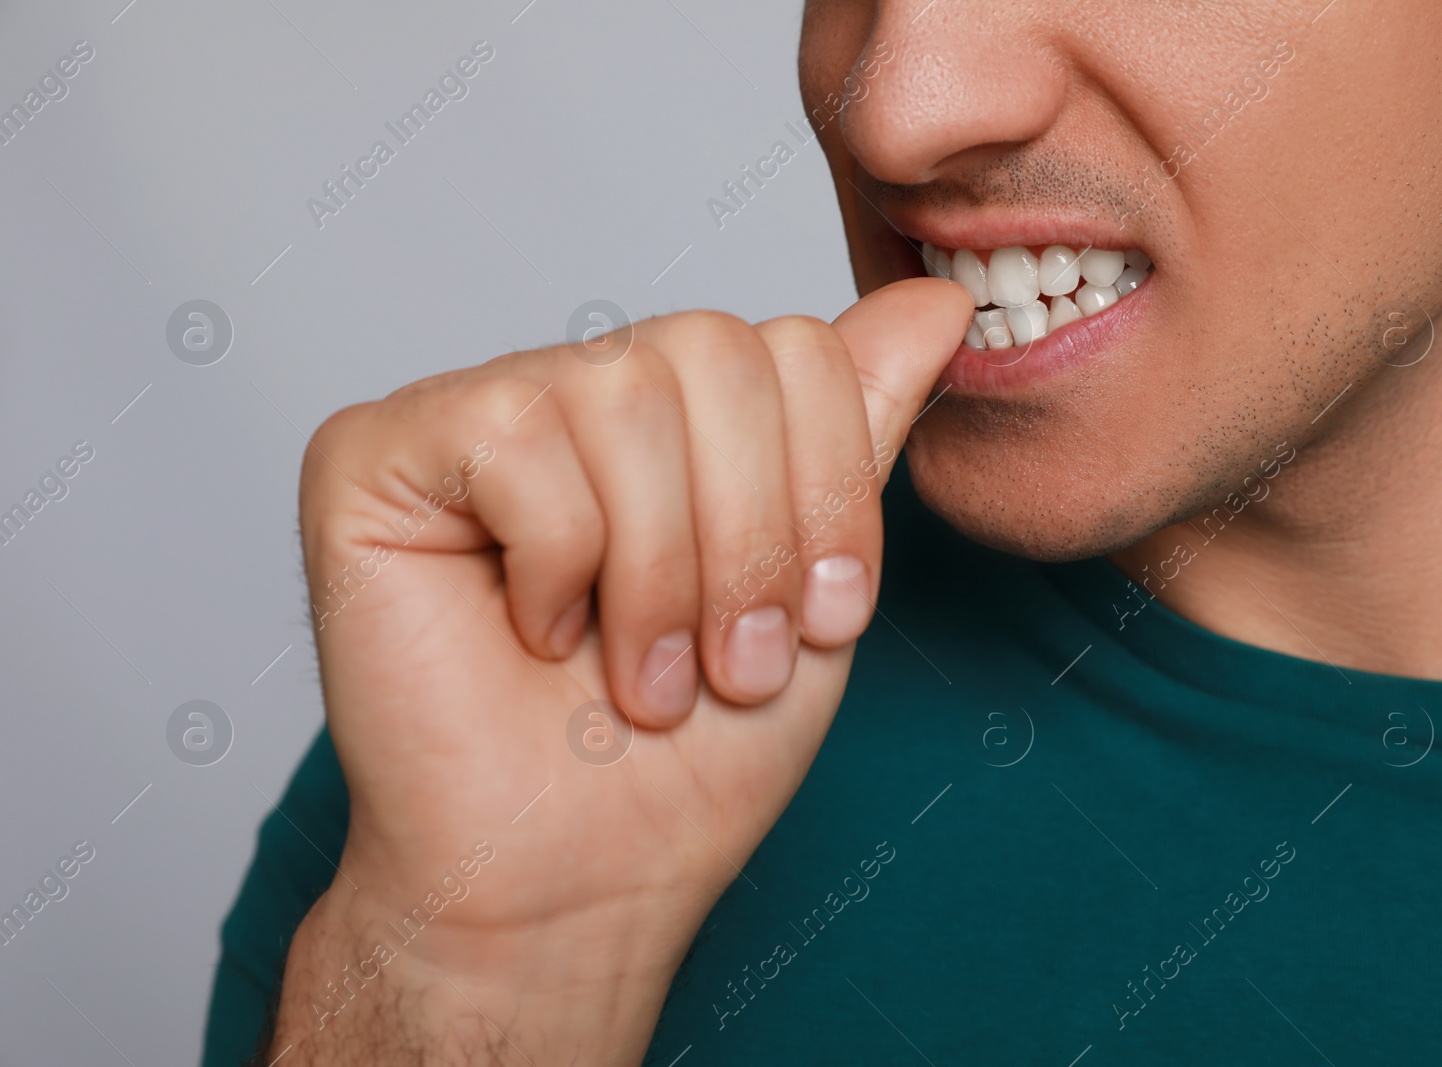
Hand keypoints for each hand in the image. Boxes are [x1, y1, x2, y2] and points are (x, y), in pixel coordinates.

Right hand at [271, 278, 971, 1062]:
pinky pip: (515, 438)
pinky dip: (556, 563)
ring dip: (659, 570)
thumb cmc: (685, 759)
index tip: (823, 617)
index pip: (790, 344)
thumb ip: (857, 435)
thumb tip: (935, 302)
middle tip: (731, 664)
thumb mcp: (814, 587)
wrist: (569, 881)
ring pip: (622, 391)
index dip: (826, 488)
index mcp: (681, 422)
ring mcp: (478, 412)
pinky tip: (533, 634)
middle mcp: (581, 394)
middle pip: (713, 348)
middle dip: (750, 536)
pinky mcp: (377, 451)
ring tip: (644, 677)